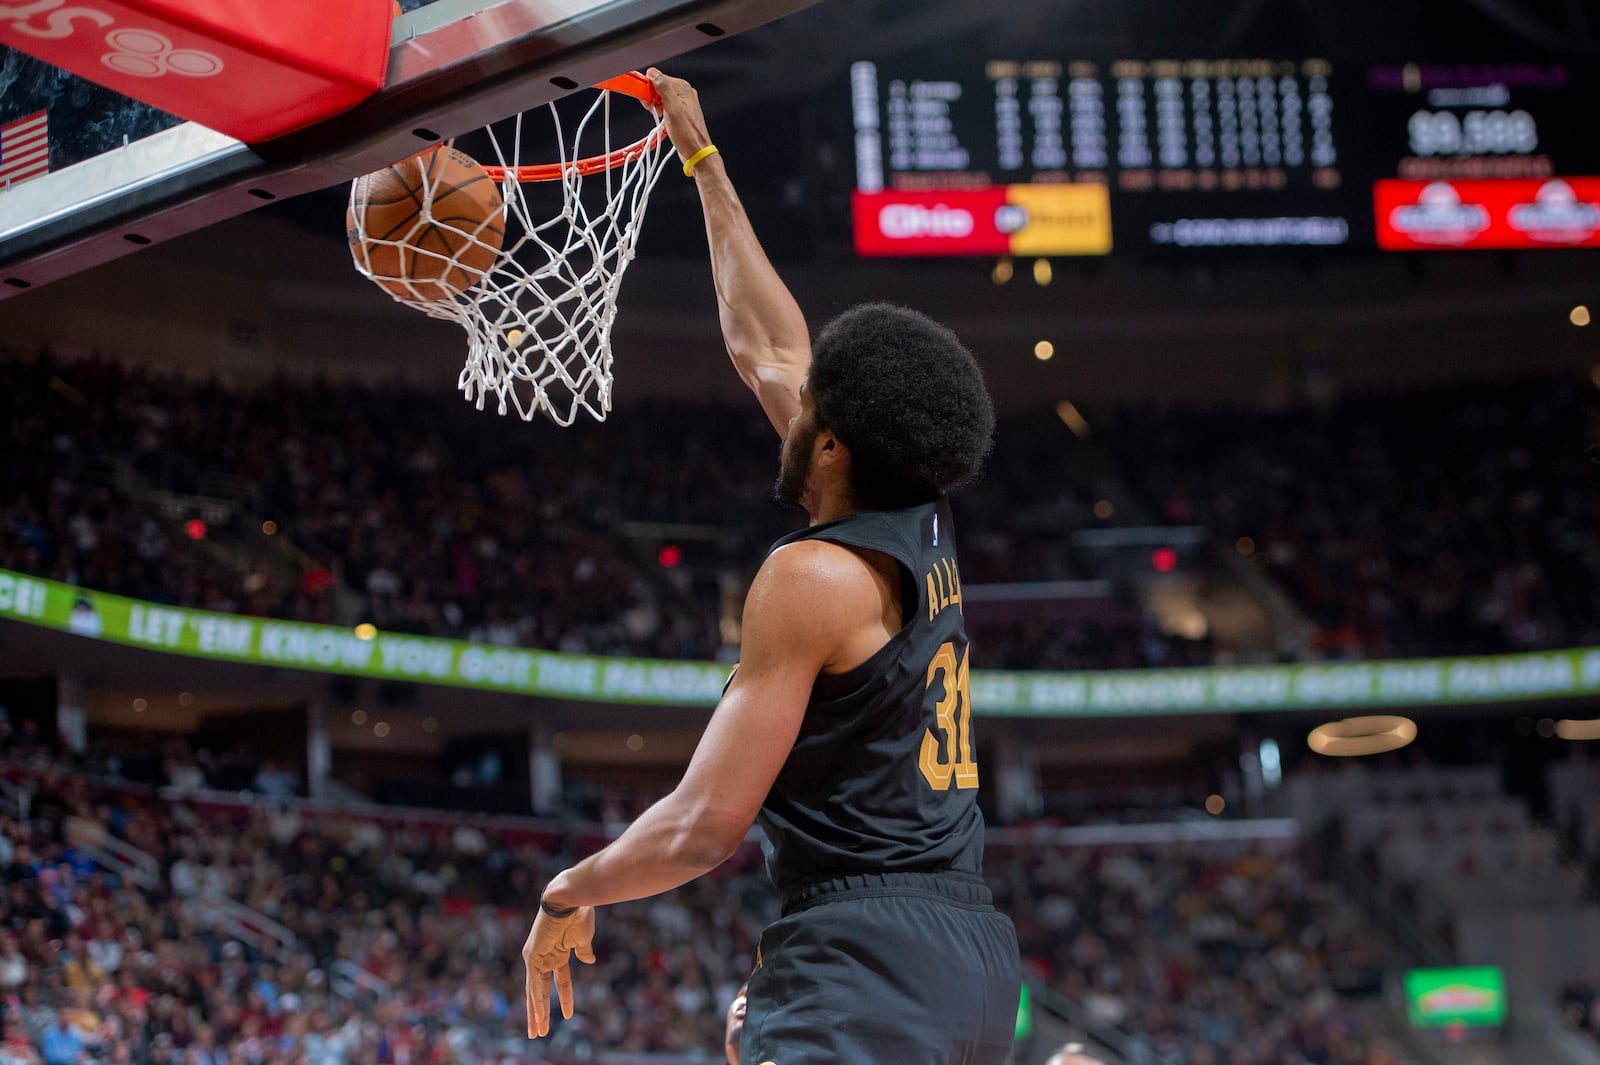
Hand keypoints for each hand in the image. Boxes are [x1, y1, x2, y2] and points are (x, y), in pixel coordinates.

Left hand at [521, 902, 595, 1037]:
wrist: (571, 899)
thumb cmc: (579, 914)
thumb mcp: (583, 939)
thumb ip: (584, 951)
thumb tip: (589, 960)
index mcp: (557, 953)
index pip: (560, 982)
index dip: (565, 999)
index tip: (568, 1016)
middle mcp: (544, 957)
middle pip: (541, 991)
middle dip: (540, 1013)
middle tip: (539, 1032)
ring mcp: (536, 957)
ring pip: (534, 991)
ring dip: (536, 1013)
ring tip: (537, 1033)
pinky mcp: (532, 956)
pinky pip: (534, 983)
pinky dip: (537, 1001)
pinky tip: (538, 1016)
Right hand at [646, 68, 714, 164]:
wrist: (696, 151)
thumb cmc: (688, 134)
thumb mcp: (672, 109)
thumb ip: (663, 89)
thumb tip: (654, 73)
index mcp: (682, 88)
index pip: (657, 77)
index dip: (648, 88)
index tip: (645, 100)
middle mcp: (683, 92)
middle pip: (658, 85)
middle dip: (651, 96)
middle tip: (651, 108)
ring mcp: (682, 101)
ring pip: (660, 95)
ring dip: (655, 104)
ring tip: (659, 114)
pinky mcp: (680, 110)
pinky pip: (665, 103)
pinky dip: (660, 109)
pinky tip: (662, 117)